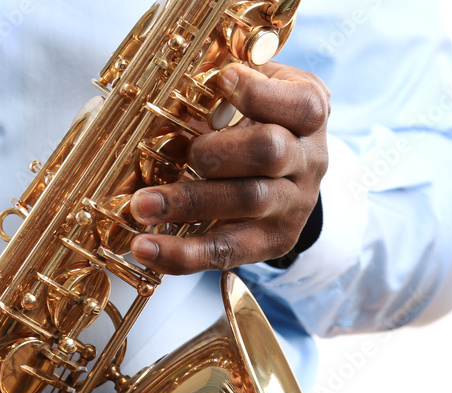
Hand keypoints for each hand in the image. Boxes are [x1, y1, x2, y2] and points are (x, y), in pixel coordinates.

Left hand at [130, 61, 329, 274]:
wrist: (289, 174)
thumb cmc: (261, 121)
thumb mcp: (259, 91)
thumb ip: (229, 86)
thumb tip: (174, 85)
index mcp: (309, 113)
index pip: (300, 105)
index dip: (259, 93)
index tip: (222, 79)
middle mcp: (310, 161)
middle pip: (271, 152)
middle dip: (216, 152)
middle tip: (179, 153)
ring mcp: (294, 205)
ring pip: (247, 203)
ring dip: (188, 204)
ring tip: (141, 206)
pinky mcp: (272, 242)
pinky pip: (226, 251)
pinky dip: (182, 254)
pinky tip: (146, 249)